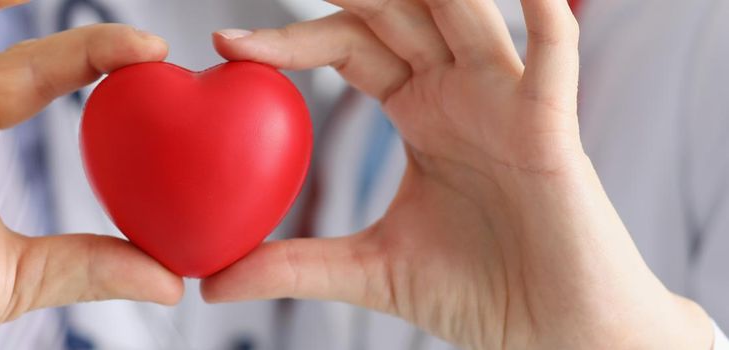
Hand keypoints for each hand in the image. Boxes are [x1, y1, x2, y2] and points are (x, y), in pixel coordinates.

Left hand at [203, 1, 711, 347]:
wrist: (554, 335)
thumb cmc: (477, 293)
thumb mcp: (369, 271)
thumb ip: (294, 266)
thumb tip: (212, 283)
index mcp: (419, 110)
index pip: (346, 44)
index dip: (289, 38)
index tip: (224, 44)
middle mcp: (459, 91)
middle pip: (395, 13)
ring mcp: (505, 100)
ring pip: (464, 15)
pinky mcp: (550, 126)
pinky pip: (552, 55)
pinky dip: (541, 16)